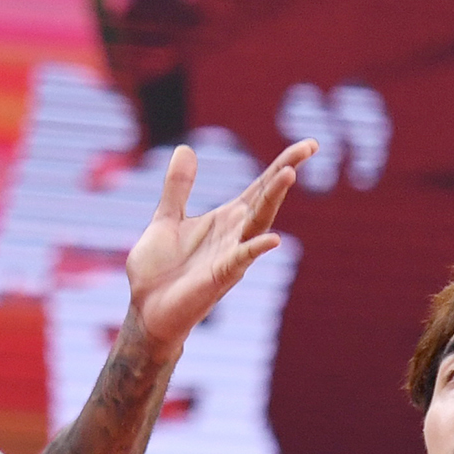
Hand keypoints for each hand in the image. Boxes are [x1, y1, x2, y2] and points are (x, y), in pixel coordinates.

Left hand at [124, 138, 316, 350]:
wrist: (145, 308)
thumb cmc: (158, 270)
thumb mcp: (166, 218)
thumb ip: (178, 187)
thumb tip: (185, 149)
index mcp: (226, 219)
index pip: (261, 186)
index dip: (282, 164)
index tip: (309, 145)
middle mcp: (236, 234)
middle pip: (267, 198)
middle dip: (285, 171)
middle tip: (308, 147)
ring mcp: (231, 255)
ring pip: (259, 223)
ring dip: (273, 199)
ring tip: (288, 173)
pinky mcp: (219, 276)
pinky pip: (241, 260)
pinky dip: (255, 248)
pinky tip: (273, 239)